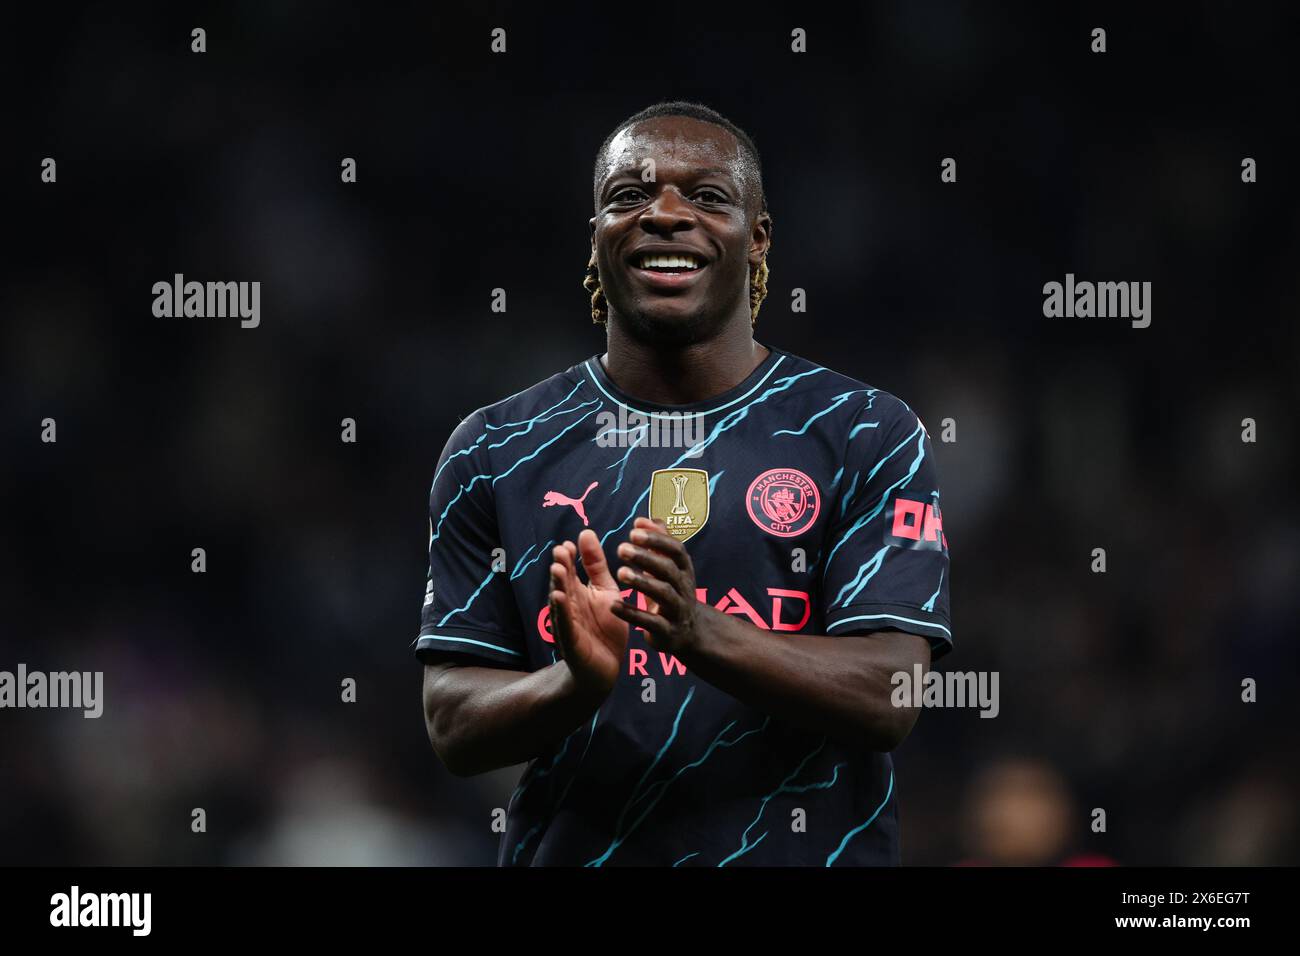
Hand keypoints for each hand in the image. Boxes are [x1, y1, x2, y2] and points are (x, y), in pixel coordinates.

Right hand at [549, 529, 626, 698]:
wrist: (607, 667)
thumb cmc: (605, 627)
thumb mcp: (605, 591)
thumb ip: (596, 565)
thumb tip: (585, 532)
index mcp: (578, 592)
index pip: (571, 570)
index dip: (569, 557)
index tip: (570, 542)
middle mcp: (569, 606)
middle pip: (563, 584)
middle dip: (561, 567)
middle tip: (561, 550)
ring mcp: (568, 624)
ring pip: (560, 603)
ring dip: (558, 586)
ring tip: (558, 569)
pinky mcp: (571, 642)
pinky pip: (565, 625)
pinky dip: (561, 612)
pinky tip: (558, 599)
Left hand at [611, 517, 702, 656]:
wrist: (689, 634)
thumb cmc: (672, 593)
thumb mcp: (670, 569)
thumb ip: (659, 545)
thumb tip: (648, 519)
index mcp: (684, 570)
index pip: (676, 550)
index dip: (657, 538)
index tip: (634, 529)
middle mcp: (684, 588)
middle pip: (668, 569)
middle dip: (646, 557)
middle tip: (621, 549)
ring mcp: (678, 611)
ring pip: (663, 594)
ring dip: (642, 582)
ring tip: (620, 572)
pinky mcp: (668, 632)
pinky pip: (651, 623)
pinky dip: (632, 614)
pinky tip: (613, 605)